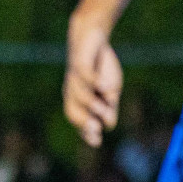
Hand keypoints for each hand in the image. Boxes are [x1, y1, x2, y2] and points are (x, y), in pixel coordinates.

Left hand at [65, 20, 122, 147]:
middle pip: (73, 112)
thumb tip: (108, 125)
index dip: (86, 132)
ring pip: (79, 95)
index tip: (96, 142)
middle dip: (83, 122)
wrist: (93, 39)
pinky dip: (96, 81)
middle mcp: (73, 92)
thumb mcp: (110, 93)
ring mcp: (74, 78)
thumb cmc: (101, 69)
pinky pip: (85, 74)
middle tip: (95, 131)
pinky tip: (107, 87)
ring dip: (92, 104)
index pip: (80, 121)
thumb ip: (109, 108)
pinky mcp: (79, 62)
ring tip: (105, 109)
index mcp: (80, 102)